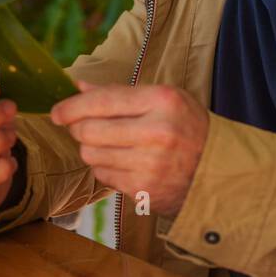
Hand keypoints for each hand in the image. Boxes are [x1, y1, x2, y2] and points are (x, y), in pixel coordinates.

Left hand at [49, 82, 207, 218]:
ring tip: (110, 144)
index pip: (102, 101)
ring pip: (91, 155)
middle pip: (89, 131)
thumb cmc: (187, 127)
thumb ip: (119, 93)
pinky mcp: (144, 190)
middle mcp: (157, 132)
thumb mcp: (164, 99)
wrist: (219, 170)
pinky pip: (103, 176)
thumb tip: (77, 86)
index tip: (56, 112)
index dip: (71, 107)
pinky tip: (123, 162)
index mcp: (162, 101)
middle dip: (79, 129)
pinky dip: (105, 168)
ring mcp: (150, 165)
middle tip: (83, 127)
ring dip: (92, 149)